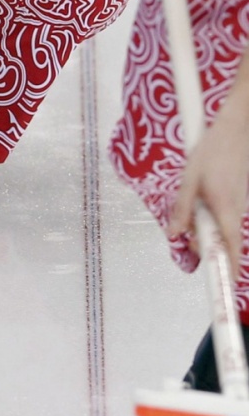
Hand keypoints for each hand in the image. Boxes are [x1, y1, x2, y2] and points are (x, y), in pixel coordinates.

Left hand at [169, 95, 248, 276]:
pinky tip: (206, 200)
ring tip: (196, 213)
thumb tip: (173, 234)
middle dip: (207, 247)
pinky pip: (228, 217)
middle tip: (190, 238)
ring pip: (226, 229)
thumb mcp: (189, 179)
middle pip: (225, 243)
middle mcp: (238, 210)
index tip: (223, 287)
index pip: (230, 249)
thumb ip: (182, 209)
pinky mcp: (240, 198)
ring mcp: (242, 204)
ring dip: (210, 230)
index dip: (227, 270)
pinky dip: (216, 218)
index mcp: (226, 209)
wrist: (236, 127)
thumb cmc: (212, 149)